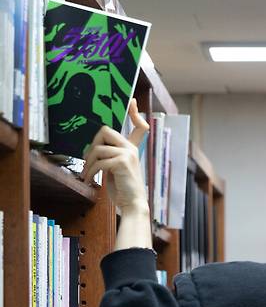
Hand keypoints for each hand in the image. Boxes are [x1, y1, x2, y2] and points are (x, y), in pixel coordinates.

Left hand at [82, 99, 149, 214]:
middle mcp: (131, 149)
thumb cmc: (123, 189)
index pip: (139, 127)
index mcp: (131, 149)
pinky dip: (91, 171)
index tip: (133, 101)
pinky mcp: (122, 163)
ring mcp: (128, 154)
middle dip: (92, 145)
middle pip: (105, 131)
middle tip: (88, 160)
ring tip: (86, 174)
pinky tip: (89, 180)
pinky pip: (100, 161)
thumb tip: (93, 150)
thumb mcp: (115, 168)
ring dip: (88, 162)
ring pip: (99, 148)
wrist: (133, 205)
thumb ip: (109, 156)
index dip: (135, 113)